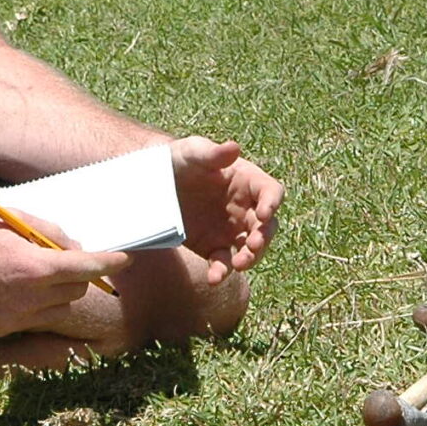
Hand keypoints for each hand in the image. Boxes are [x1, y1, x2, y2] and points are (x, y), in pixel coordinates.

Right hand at [0, 210, 129, 337]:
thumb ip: (48, 231)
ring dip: (58, 290)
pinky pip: (34, 317)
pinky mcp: (2, 330)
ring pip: (58, 306)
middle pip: (77, 289)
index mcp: (33, 266)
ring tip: (32, 272)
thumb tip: (73, 244)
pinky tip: (10, 287)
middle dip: (79, 274)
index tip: (125, 258)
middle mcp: (28, 297)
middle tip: (65, 259)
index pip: (87, 267)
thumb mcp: (11, 220)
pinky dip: (34, 303)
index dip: (110, 262)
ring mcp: (15, 317)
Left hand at [169, 136, 282, 282]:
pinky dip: (221, 272)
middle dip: (264, 237)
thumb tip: (234, 148)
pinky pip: (224, 262)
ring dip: (250, 258)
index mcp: (247, 181)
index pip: (271, 192)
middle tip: (254, 245)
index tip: (265, 213)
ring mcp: (232, 230)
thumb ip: (212, 153)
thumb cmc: (179, 160)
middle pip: (267, 226)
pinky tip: (213, 277)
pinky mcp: (214, 247)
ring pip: (251, 249)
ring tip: (238, 264)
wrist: (153, 183)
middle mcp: (245, 208)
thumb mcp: (192, 151)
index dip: (272, 202)